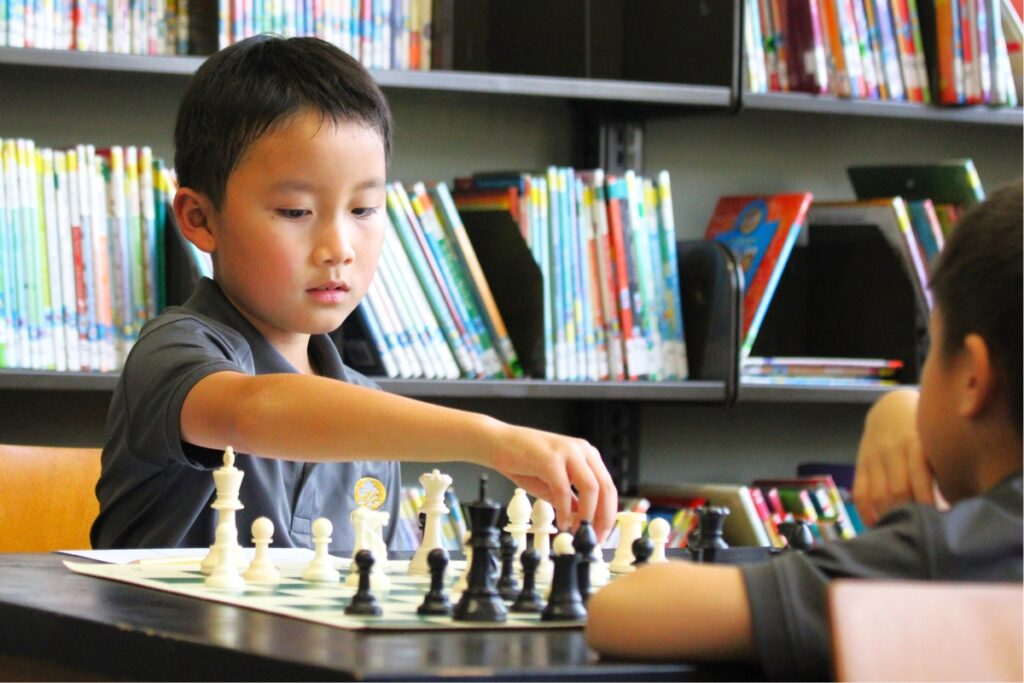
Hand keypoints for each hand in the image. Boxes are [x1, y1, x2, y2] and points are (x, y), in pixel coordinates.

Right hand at [487, 423, 617, 541]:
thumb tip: (584, 521)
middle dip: (603, 518)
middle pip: (605, 488)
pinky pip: (563, 490)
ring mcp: (567, 452)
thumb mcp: (554, 484)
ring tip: (578, 532)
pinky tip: (560, 523)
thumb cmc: (523, 462)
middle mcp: (582, 451)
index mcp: (587, 456)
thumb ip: (572, 500)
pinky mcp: (550, 458)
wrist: (497, 443)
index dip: (609, 514)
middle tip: (595, 538)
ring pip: (591, 488)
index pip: (608, 488)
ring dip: (588, 515)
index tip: (602, 534)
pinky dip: (564, 511)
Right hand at [853, 389, 934, 525]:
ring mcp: (874, 457)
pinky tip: (876, 524)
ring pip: (878, 495)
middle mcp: (893, 450)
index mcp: (916, 445)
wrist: (890, 407)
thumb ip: (940, 470)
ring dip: (888, 517)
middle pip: (898, 491)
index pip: (919, 480)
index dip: (926, 505)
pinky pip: (861, 492)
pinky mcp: (861, 464)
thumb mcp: (933, 442)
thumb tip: (951, 508)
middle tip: (919, 533)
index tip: (938, 523)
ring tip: (899, 532)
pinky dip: (866, 512)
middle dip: (908, 515)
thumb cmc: (923, 432)